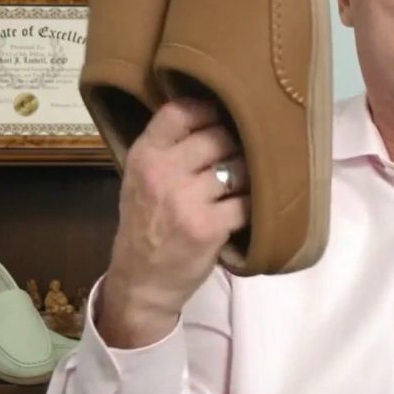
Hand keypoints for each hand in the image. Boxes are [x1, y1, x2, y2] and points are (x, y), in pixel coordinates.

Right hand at [96, 98, 248, 348]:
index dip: (207, 109)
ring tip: (241, 186)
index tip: (221, 118)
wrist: (141, 283)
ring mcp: (186, 200)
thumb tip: (217, 114)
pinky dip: (253, 206)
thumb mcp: (141, 180)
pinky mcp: (209, 227)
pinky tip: (248, 210)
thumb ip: (168, 149)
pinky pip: (247, 202)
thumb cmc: (145, 226)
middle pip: (217, 136)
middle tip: (238, 159)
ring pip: (238, 168)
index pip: (179, 111)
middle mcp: (162, 173)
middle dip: (235, 146)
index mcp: (144, 156)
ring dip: (247, 176)